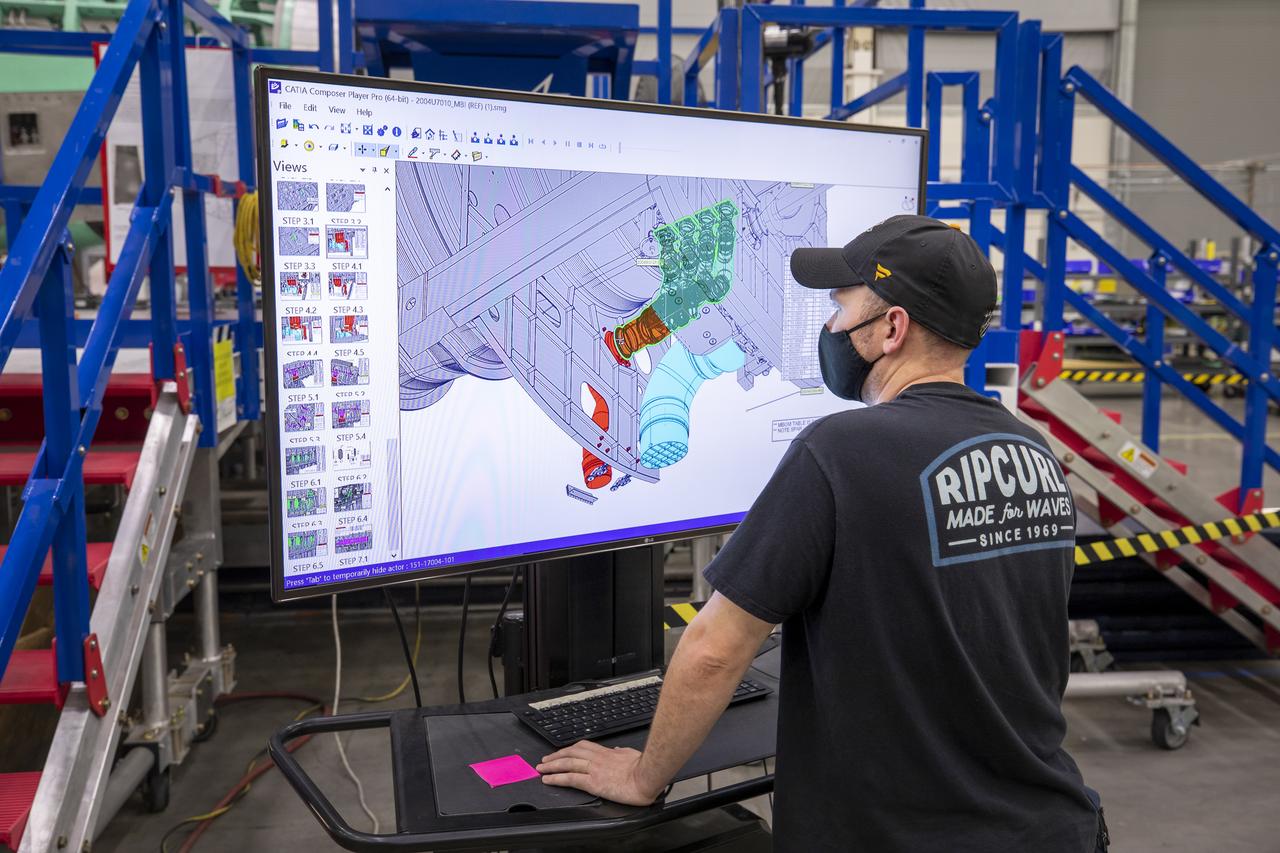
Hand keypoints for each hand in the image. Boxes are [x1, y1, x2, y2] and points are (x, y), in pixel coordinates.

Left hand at [536, 741, 661, 805]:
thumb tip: (617, 749)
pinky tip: (548, 780)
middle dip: (556, 756)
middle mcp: (598, 758)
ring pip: (567, 763)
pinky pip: (570, 779)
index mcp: (607, 752)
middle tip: (545, 760)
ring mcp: (594, 769)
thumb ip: (621, 752)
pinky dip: (557, 778)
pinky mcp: (593, 782)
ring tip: (542, 769)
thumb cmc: (643, 767)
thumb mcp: (631, 754)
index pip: (583, 747)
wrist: (647, 776)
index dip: (569, 749)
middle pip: (571, 753)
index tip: (562, 752)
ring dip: (552, 765)